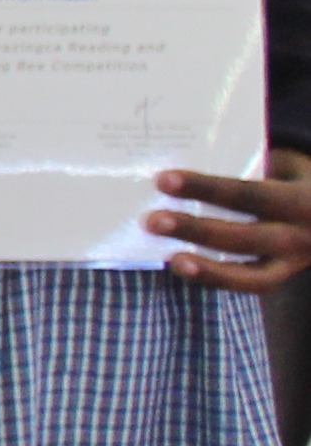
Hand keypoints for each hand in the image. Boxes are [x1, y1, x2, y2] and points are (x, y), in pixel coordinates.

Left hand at [148, 153, 310, 292]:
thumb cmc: (292, 176)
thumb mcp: (281, 162)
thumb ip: (246, 164)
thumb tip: (181, 161)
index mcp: (301, 197)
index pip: (248, 193)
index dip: (205, 188)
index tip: (163, 180)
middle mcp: (301, 233)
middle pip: (244, 236)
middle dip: (195, 229)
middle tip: (150, 220)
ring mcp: (294, 259)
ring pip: (249, 272)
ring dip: (205, 267)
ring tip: (169, 257)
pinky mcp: (283, 274)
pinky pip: (250, 283)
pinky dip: (216, 278)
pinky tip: (183, 265)